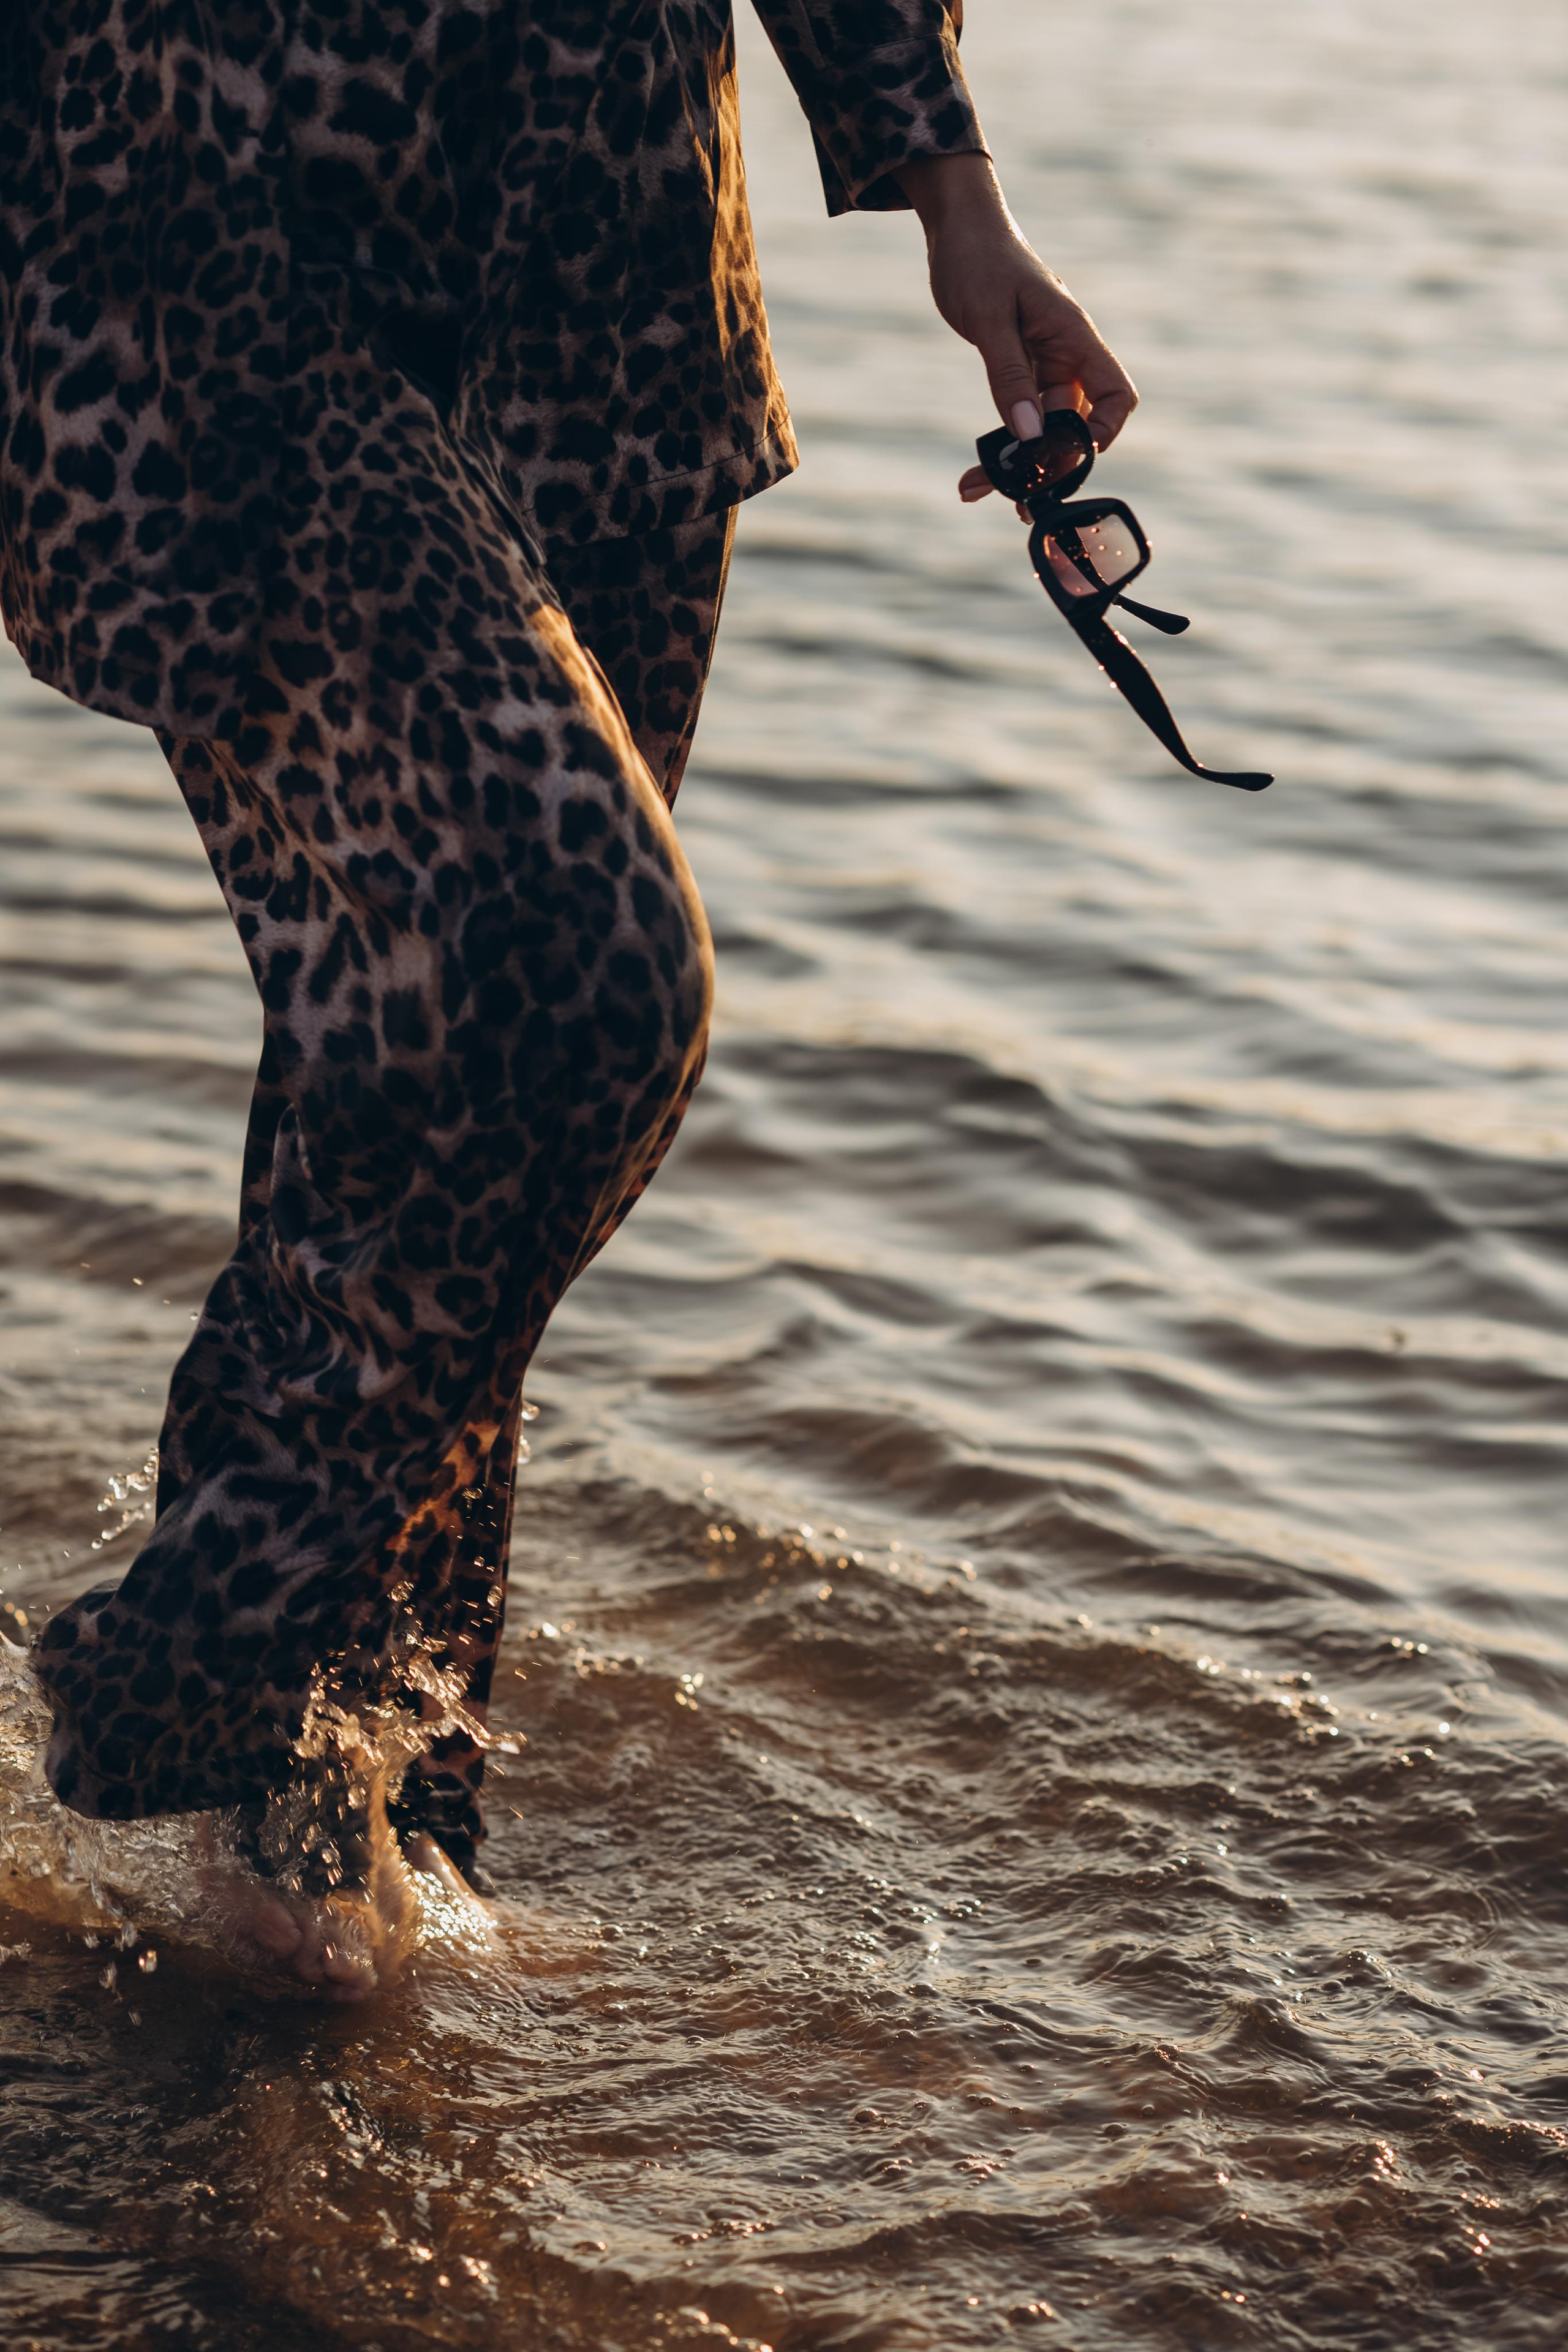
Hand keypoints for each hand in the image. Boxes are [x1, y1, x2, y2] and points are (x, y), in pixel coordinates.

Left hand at [894, 152, 1137, 499]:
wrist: (957, 226)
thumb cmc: (977, 257)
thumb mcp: (989, 318)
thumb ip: (1009, 376)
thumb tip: (1030, 434)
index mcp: (1072, 337)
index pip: (1115, 395)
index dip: (1104, 432)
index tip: (1072, 458)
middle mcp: (1064, 355)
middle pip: (1074, 425)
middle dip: (1049, 464)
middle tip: (1016, 500)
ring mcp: (1042, 365)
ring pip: (1042, 428)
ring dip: (1019, 464)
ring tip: (980, 491)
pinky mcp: (1017, 369)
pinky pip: (1018, 416)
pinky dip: (1001, 444)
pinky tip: (976, 473)